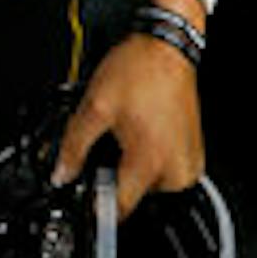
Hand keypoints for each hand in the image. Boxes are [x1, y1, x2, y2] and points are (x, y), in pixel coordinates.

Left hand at [50, 32, 203, 219]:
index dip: (95, 202)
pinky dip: (152, 158)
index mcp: (149, 161)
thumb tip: (62, 173)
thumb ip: (73, 146)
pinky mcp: (194, 154)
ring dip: (135, 168)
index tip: (87, 191)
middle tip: (111, 144)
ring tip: (131, 133)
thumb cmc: (139, 70)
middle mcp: (174, 169)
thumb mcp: (95, 106)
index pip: (119, 208)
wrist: (166, 49)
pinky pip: (166, 171)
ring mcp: (188, 163)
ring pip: (150, 185)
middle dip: (116, 176)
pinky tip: (145, 132)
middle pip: (134, 196)